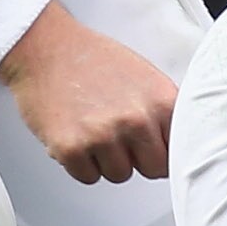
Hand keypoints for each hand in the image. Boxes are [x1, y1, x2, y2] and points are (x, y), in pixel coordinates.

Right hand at [0, 4, 175, 182]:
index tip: (152, 144)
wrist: (46, 48)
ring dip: (107, 160)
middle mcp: (136, 120)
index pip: (180, 150)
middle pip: (153, 169)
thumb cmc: (93, 59)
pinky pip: (87, 177)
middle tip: (118, 134)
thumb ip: (164, 111)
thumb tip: (179, 143)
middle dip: (138, 158)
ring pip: (120, 175)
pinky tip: (75, 133)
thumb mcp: (145, 77)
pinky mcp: (71, 149)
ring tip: (93, 128)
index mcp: (161, 101)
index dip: (163, 148)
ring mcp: (103, 136)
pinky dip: (80, 162)